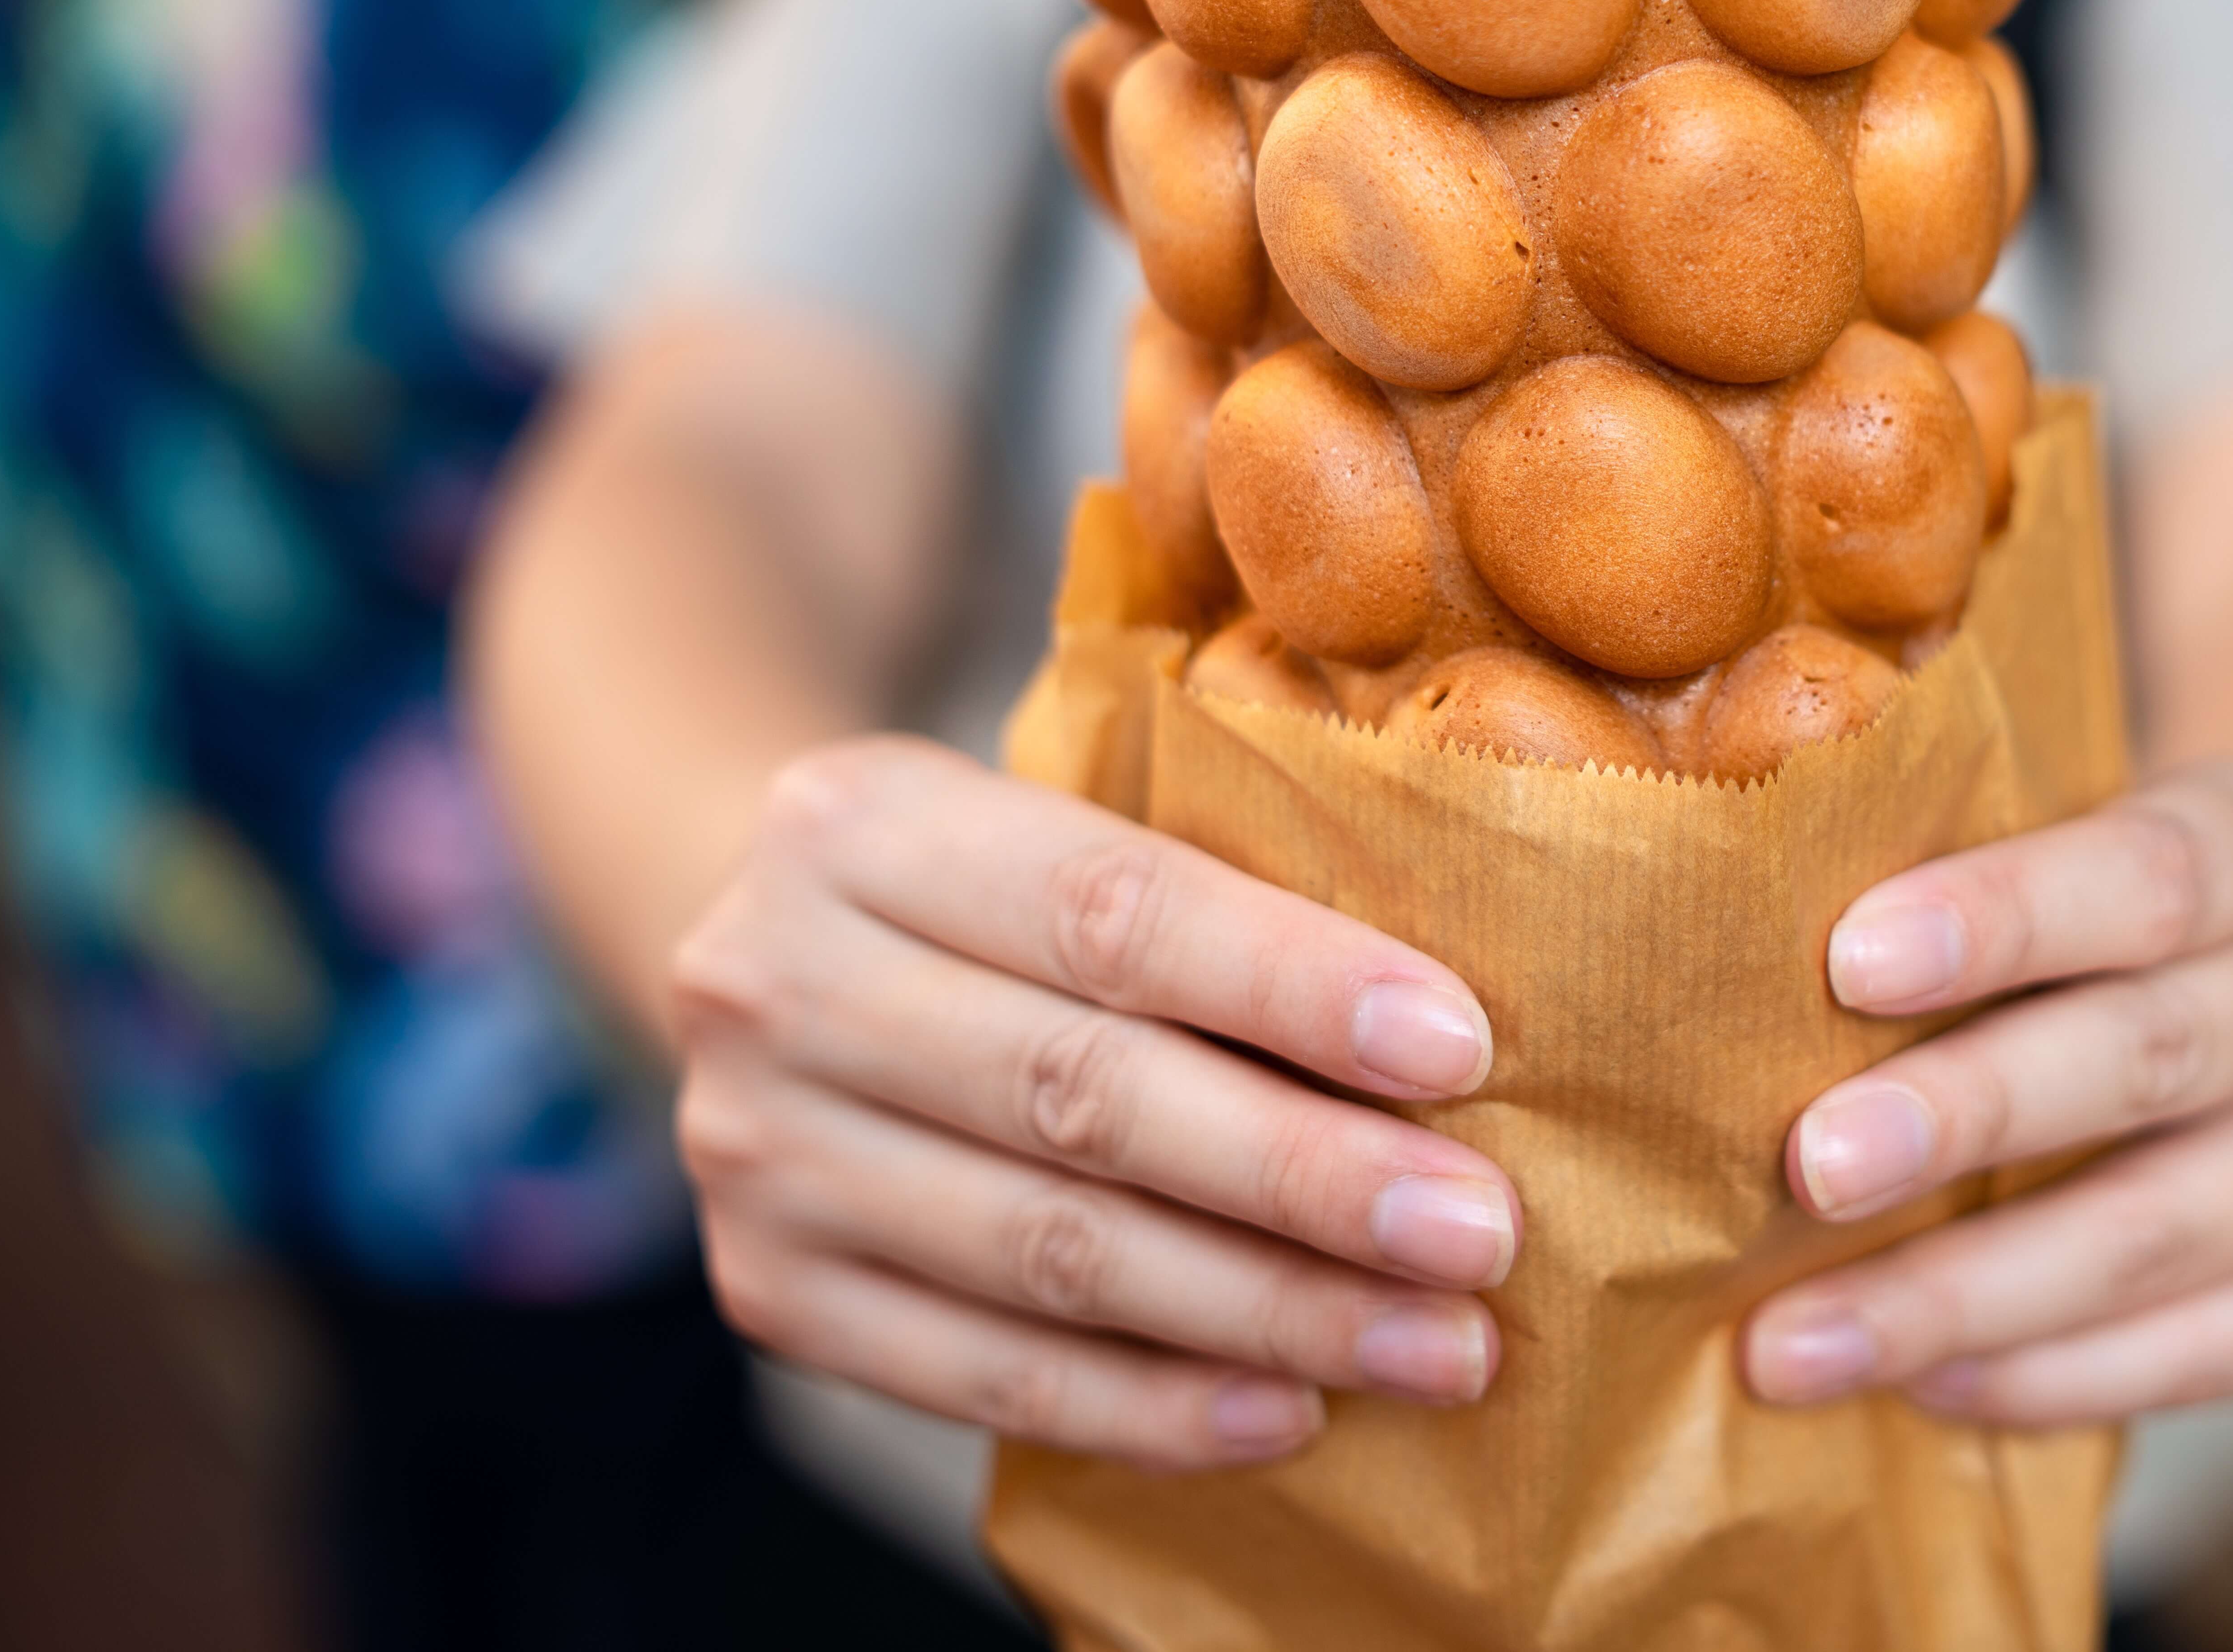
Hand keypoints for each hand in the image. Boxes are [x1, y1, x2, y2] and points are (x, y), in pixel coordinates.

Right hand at [671, 736, 1521, 1468]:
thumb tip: (1440, 1038)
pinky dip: (1149, 1406)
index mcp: (864, 822)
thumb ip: (1204, 897)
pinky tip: (1288, 1414)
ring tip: (1434, 1345)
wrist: (764, 953)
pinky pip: (983, 1377)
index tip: (1456, 1051)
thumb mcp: (1053, 818)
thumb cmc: (984, 887)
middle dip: (1306, 1176)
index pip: (1112, 912)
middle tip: (1475, 1234)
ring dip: (1266, 1312)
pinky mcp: (768, 1290)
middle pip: (1085, 1096)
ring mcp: (757, 1152)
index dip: (1290, 986)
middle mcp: (777, 981)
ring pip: (1051, 1254)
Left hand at [1741, 762, 2232, 1426]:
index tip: (1849, 961)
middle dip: (1972, 1114)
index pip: (2154, 869)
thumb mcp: (2062, 831)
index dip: (2007, 916)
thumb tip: (1729, 945)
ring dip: (1972, 1291)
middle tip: (1809, 1167)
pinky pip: (2210, 1349)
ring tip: (1799, 1339)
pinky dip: (2055, 1375)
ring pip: (2171, 1230)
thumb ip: (1954, 872)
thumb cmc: (2094, 903)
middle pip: (2159, 1051)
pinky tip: (1921, 1386)